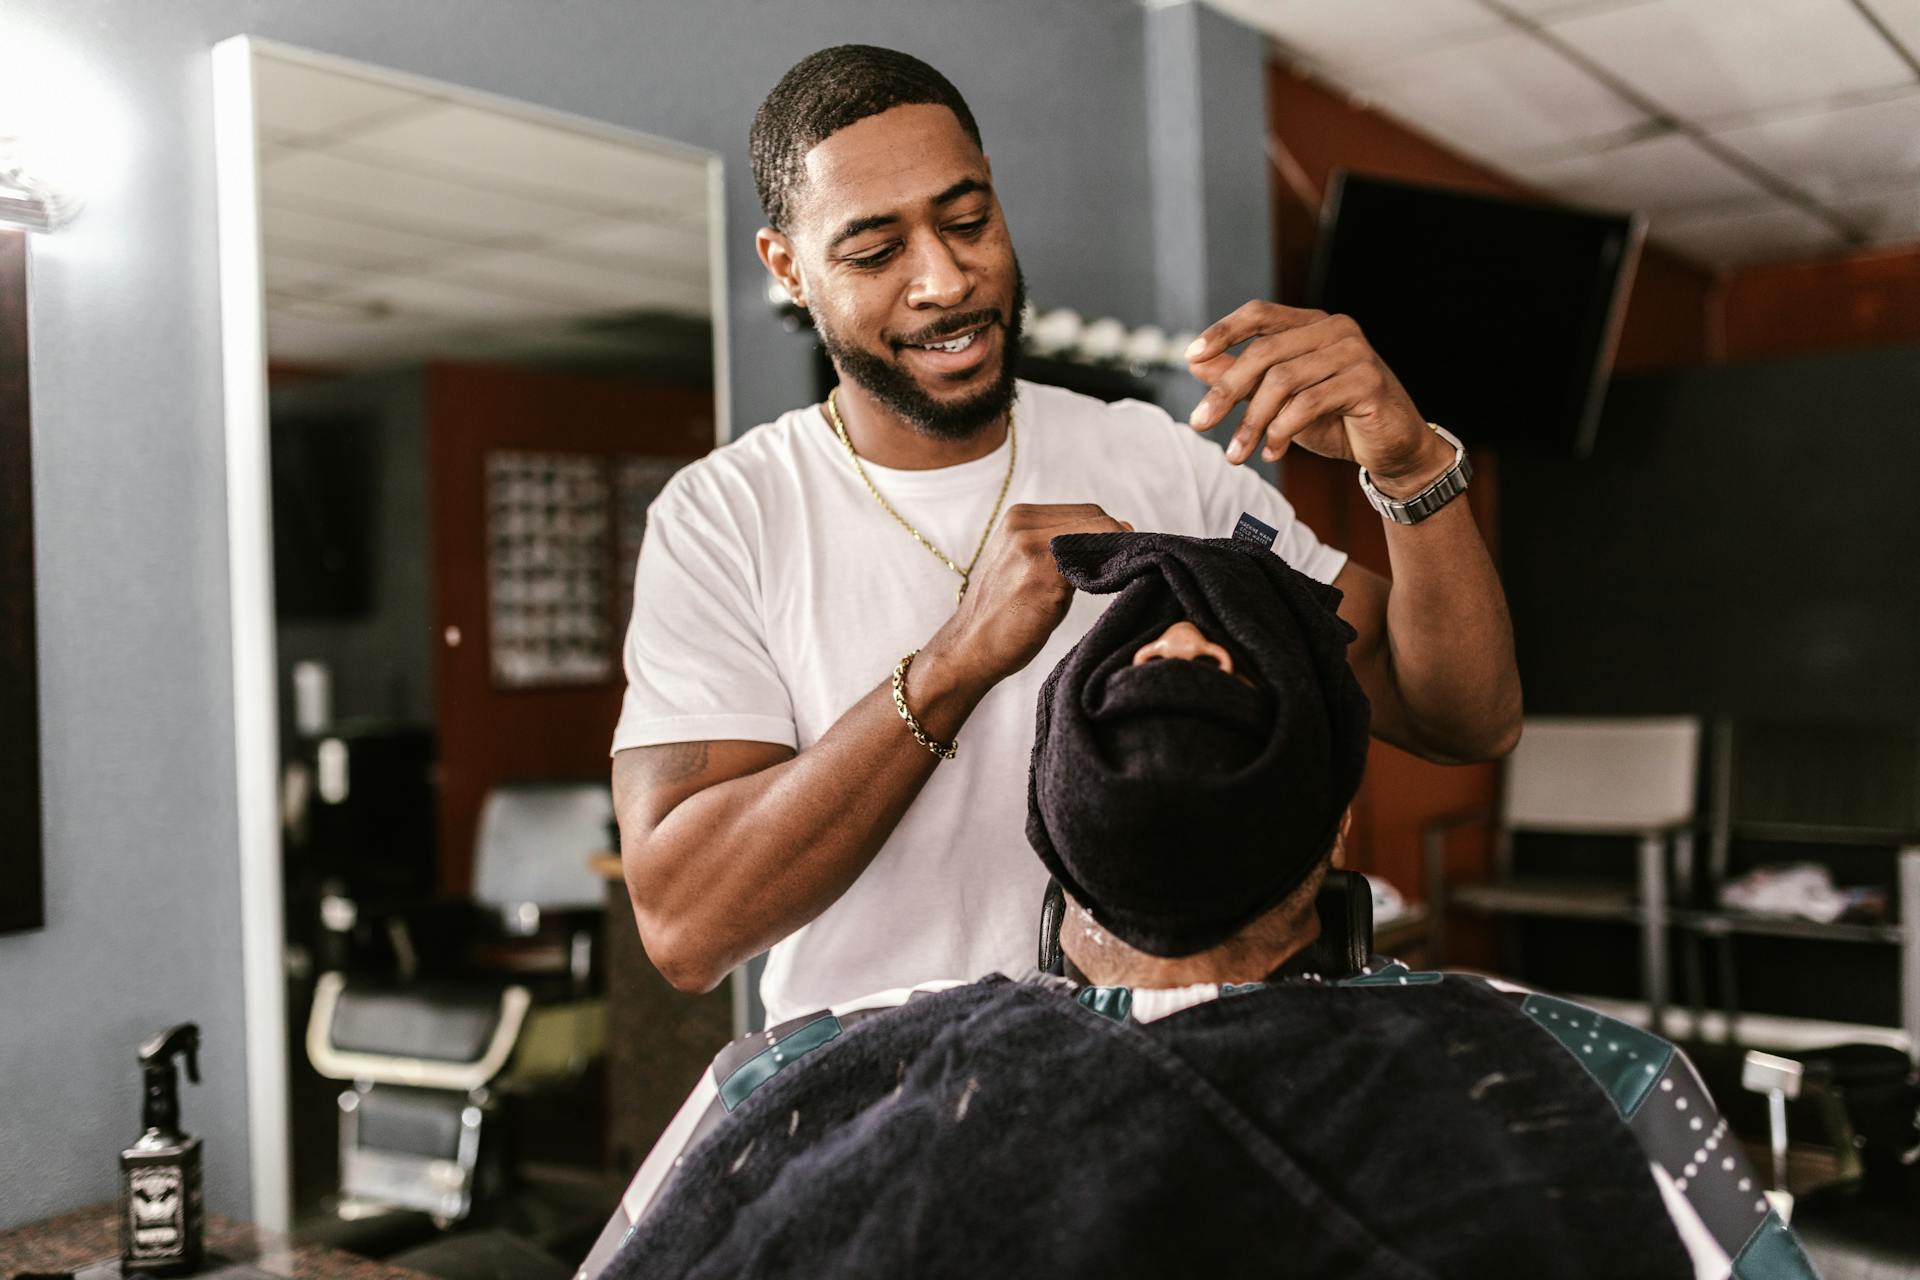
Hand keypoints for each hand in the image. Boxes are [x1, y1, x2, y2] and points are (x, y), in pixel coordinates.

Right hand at [927, 502, 1132, 686]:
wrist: (969, 649)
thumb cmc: (1003, 615)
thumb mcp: (1026, 567)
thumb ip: (1061, 549)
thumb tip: (1116, 536)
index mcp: (1018, 517)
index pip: (1085, 512)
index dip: (1110, 533)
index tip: (1124, 556)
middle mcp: (1022, 524)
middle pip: (1095, 518)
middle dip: (1117, 541)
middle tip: (1129, 568)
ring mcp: (1031, 545)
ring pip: (1098, 534)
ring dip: (1116, 555)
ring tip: (1119, 582)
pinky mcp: (1043, 572)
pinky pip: (1094, 559)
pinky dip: (1109, 571)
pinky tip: (1108, 591)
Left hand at [1184, 302, 1450, 492]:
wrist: (1393, 448)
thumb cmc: (1337, 420)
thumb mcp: (1280, 400)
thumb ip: (1244, 379)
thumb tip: (1197, 363)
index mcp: (1312, 324)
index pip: (1259, 314)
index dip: (1223, 332)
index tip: (1191, 356)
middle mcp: (1334, 329)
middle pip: (1264, 353)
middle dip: (1226, 391)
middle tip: (1200, 423)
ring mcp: (1354, 352)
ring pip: (1282, 381)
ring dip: (1251, 422)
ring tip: (1237, 454)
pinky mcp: (1367, 381)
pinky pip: (1308, 403)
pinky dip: (1282, 431)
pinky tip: (1272, 452)